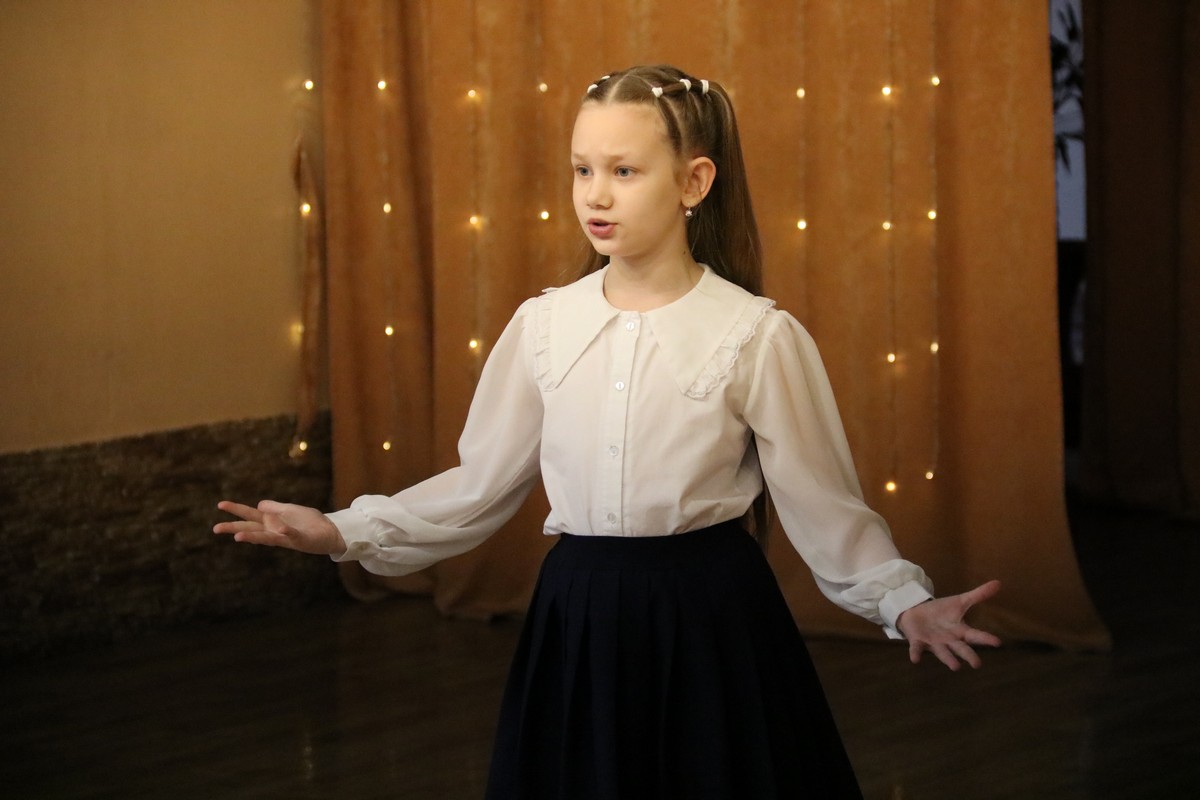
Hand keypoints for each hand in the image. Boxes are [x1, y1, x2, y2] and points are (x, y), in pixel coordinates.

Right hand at [213, 500, 346, 556]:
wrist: (330, 532)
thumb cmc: (309, 522)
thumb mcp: (289, 510)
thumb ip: (274, 508)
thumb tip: (258, 505)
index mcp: (271, 522)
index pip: (250, 515)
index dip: (236, 509)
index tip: (220, 504)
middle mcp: (275, 531)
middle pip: (251, 529)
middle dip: (234, 528)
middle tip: (216, 528)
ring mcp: (286, 537)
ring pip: (266, 537)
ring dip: (252, 537)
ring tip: (237, 537)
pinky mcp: (300, 540)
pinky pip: (292, 535)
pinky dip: (287, 532)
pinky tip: (281, 528)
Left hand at [896, 579, 1001, 670]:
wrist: (917, 612)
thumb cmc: (941, 611)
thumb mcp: (960, 601)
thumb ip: (978, 595)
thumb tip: (998, 582)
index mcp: (960, 630)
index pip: (975, 635)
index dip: (986, 638)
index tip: (998, 642)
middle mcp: (949, 640)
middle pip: (961, 648)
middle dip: (968, 655)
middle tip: (977, 664)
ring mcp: (934, 642)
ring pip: (942, 652)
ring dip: (948, 659)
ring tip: (956, 667)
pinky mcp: (918, 641)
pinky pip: (917, 649)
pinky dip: (916, 653)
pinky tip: (915, 659)